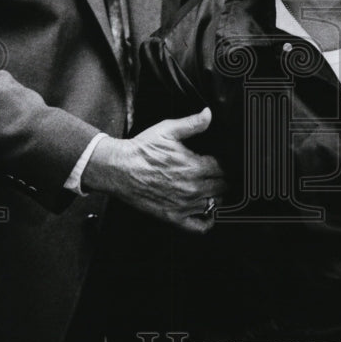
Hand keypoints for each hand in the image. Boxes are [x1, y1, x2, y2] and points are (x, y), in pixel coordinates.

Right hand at [83, 108, 225, 232]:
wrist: (118, 169)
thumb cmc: (140, 151)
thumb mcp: (167, 130)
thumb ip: (192, 123)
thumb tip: (208, 114)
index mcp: (194, 166)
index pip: (223, 168)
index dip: (223, 164)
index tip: (218, 162)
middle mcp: (192, 188)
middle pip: (222, 187)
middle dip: (222, 179)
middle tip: (215, 174)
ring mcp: (184, 205)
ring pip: (215, 204)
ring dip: (217, 196)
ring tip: (211, 189)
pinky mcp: (174, 217)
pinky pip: (200, 227)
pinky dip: (208, 221)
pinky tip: (207, 212)